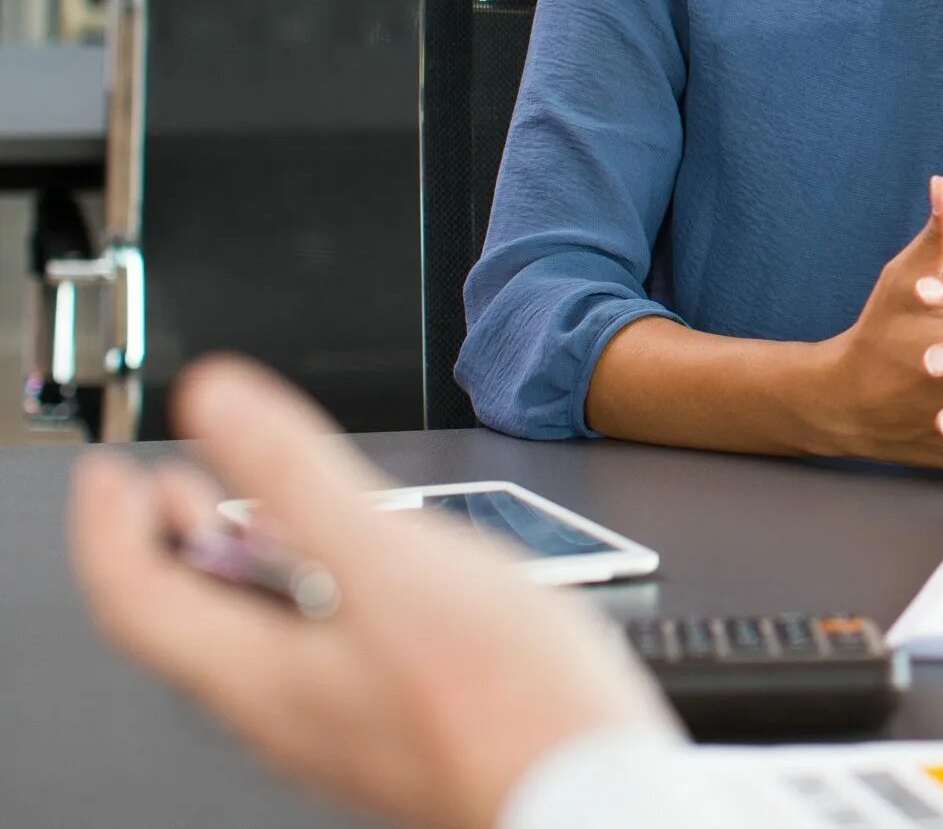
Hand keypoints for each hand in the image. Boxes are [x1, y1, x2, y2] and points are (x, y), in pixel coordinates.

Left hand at [68, 357, 672, 828]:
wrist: (582, 793)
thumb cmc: (500, 699)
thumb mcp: (388, 561)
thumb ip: (297, 477)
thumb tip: (218, 403)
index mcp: (260, 672)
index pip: (137, 597)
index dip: (111, 527)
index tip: (111, 472)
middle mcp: (284, 709)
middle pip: (191, 623)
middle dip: (172, 542)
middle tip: (165, 485)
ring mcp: (337, 725)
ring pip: (254, 640)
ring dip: (240, 568)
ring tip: (253, 516)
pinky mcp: (391, 728)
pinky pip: (312, 656)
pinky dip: (303, 598)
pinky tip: (354, 579)